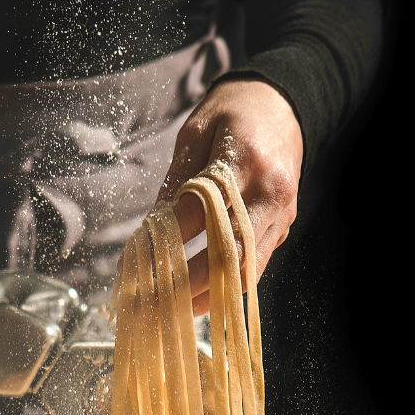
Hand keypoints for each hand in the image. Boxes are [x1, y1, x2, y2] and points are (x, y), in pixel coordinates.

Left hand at [156, 78, 302, 314]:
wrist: (282, 103)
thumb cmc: (231, 114)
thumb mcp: (195, 134)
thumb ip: (177, 182)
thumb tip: (151, 231)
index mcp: (245, 161)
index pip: (199, 214)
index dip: (163, 244)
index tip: (130, 265)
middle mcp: (271, 192)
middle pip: (228, 253)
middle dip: (185, 284)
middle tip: (148, 302)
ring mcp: (283, 214)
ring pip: (246, 270)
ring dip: (206, 296)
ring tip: (170, 311)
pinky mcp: (284, 227)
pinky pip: (255, 267)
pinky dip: (225, 288)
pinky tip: (196, 299)